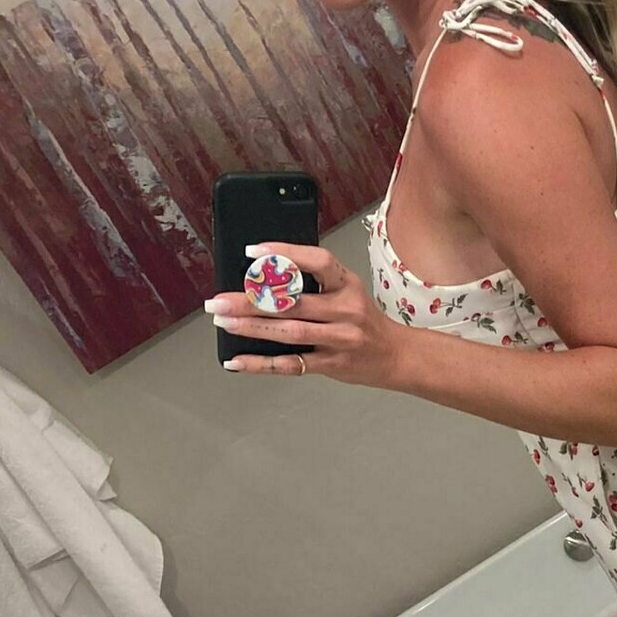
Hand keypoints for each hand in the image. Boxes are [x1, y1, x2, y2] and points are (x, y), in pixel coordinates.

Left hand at [205, 240, 409, 387]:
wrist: (397, 356)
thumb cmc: (365, 321)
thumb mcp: (348, 291)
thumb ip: (314, 284)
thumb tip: (262, 279)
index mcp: (347, 284)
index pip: (316, 261)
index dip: (284, 254)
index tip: (252, 252)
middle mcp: (345, 310)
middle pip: (293, 302)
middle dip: (250, 300)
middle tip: (219, 301)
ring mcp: (340, 339)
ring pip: (290, 332)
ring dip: (251, 327)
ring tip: (223, 322)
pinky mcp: (333, 364)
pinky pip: (292, 365)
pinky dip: (261, 364)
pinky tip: (238, 361)